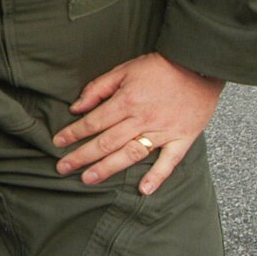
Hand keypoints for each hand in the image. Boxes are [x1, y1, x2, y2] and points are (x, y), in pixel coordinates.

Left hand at [53, 53, 223, 195]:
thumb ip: (98, 89)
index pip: (94, 122)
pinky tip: (144, 190)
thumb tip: (76, 108)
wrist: (198, 65)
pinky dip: (158, 176)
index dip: (74, 133)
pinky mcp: (183, 138)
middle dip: (82, 156)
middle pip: (107, 142)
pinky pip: (170, 161)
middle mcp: (143, 119)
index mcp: (127, 101)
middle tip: (63, 168)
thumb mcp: (124, 70)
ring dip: (108, 168)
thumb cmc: (159, 67)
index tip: (58, 143)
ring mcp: (164, 131)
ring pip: (131, 154)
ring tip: (89, 179)